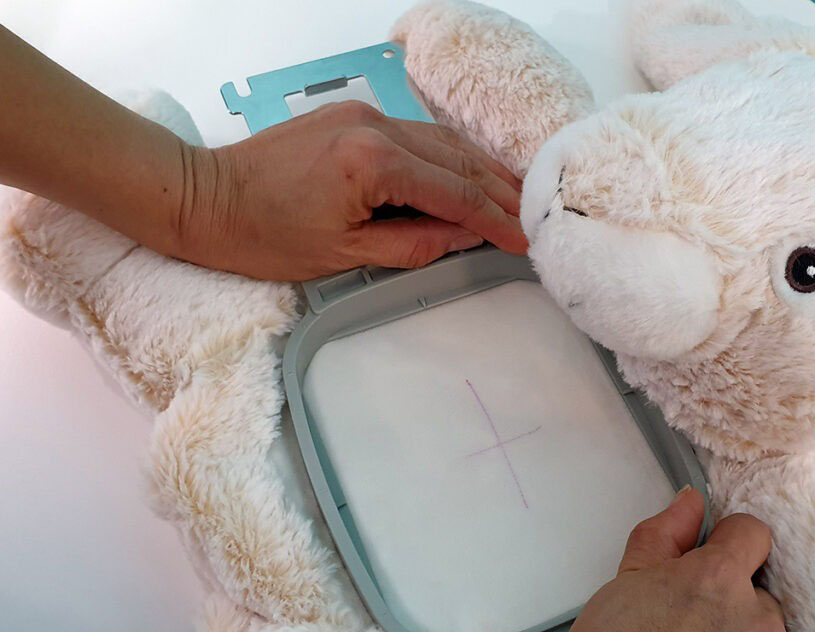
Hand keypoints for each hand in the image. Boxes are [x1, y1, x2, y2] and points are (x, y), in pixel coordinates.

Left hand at [178, 100, 526, 280]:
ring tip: (511, 196)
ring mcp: (363, 113)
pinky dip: (447, 157)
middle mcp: (376, 126)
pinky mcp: (351, 113)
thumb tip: (467, 237)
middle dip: (499, 190)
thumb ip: (415, 243)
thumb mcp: (344, 254)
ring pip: (441, 141)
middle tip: (531, 216)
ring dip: (479, 170)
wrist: (203, 198)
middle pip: (457, 159)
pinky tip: (465, 174)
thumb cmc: (263, 236)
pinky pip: (416, 134)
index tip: (523, 240)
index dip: (495, 220)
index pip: (454, 193)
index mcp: (373, 164)